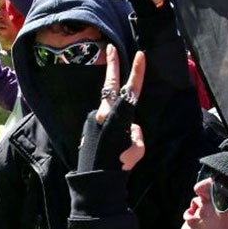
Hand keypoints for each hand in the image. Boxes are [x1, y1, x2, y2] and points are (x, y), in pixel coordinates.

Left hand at [77, 45, 146, 172]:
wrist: (94, 181)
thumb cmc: (120, 166)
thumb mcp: (137, 149)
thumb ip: (135, 133)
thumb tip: (130, 127)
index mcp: (117, 117)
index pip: (130, 90)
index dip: (136, 72)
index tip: (140, 55)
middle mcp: (102, 114)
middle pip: (109, 85)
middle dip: (112, 65)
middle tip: (111, 47)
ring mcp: (93, 120)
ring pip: (109, 112)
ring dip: (116, 121)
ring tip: (117, 146)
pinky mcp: (87, 128)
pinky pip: (103, 124)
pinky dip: (110, 131)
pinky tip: (109, 148)